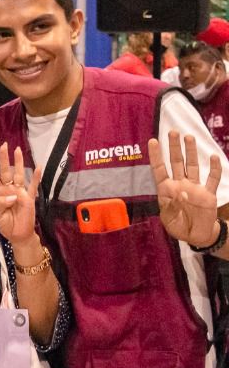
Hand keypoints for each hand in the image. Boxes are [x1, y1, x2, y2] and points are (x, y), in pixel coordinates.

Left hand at [0, 142, 41, 245]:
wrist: (18, 235)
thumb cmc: (6, 225)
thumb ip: (1, 204)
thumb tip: (12, 195)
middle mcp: (9, 189)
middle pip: (6, 171)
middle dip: (4, 158)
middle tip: (4, 145)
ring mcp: (20, 192)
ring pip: (18, 174)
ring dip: (19, 163)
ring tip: (18, 150)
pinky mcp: (29, 198)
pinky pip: (33, 186)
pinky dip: (36, 177)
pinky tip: (38, 167)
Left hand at [149, 131, 221, 247]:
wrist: (196, 235)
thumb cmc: (178, 227)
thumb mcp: (169, 220)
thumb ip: (173, 207)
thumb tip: (182, 192)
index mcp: (166, 190)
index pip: (159, 169)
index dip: (156, 156)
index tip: (153, 141)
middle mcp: (180, 184)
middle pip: (176, 162)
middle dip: (174, 147)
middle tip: (173, 132)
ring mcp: (195, 187)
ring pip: (192, 166)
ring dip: (191, 152)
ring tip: (189, 137)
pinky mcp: (208, 194)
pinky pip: (212, 179)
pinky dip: (214, 169)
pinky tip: (214, 157)